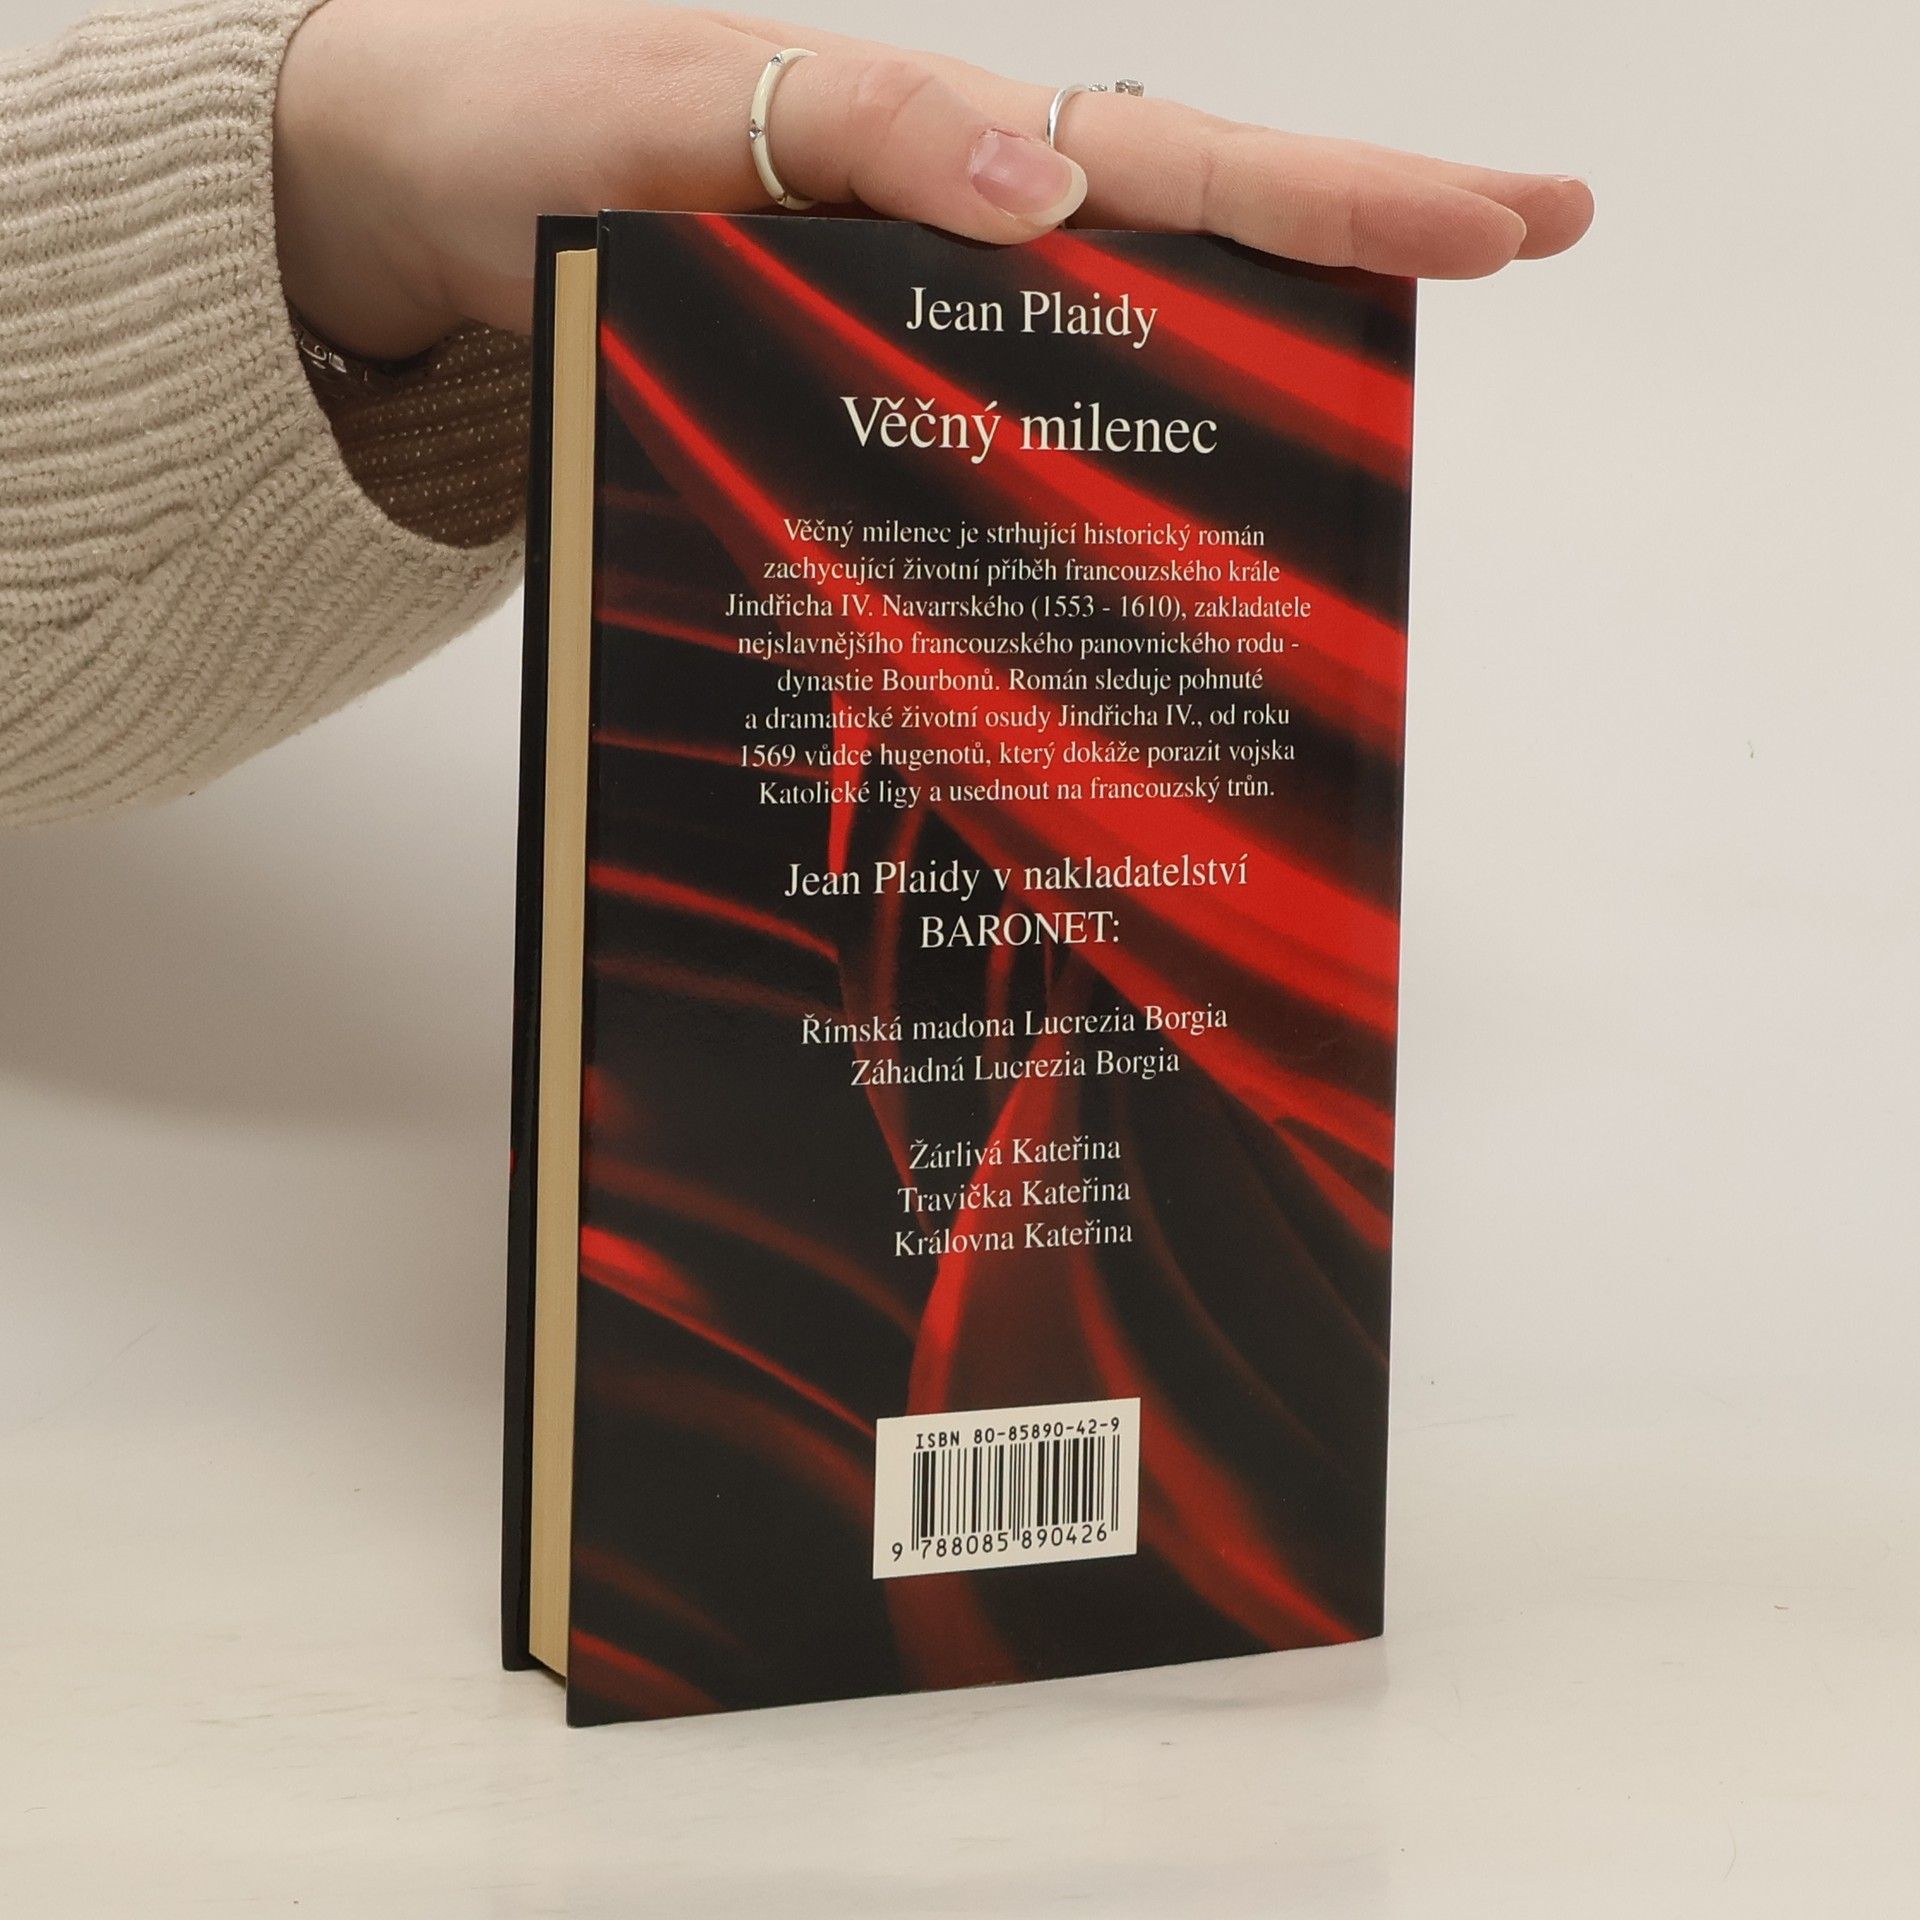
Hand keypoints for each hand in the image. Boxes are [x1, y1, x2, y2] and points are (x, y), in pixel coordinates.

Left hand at [274, 0, 1594, 359]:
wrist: (399, 219)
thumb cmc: (510, 142)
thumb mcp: (661, 116)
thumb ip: (848, 138)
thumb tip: (1053, 189)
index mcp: (928, 146)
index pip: (1176, 164)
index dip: (1344, 191)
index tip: (1510, 215)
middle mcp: (944, 235)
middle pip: (1188, 241)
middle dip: (1359, 248)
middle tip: (1528, 246)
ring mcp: (909, 326)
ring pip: (1111, 348)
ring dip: (1243, 384)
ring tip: (1375, 443)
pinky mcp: (852, 399)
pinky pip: (996, 435)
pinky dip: (1081, 482)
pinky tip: (1134, 544)